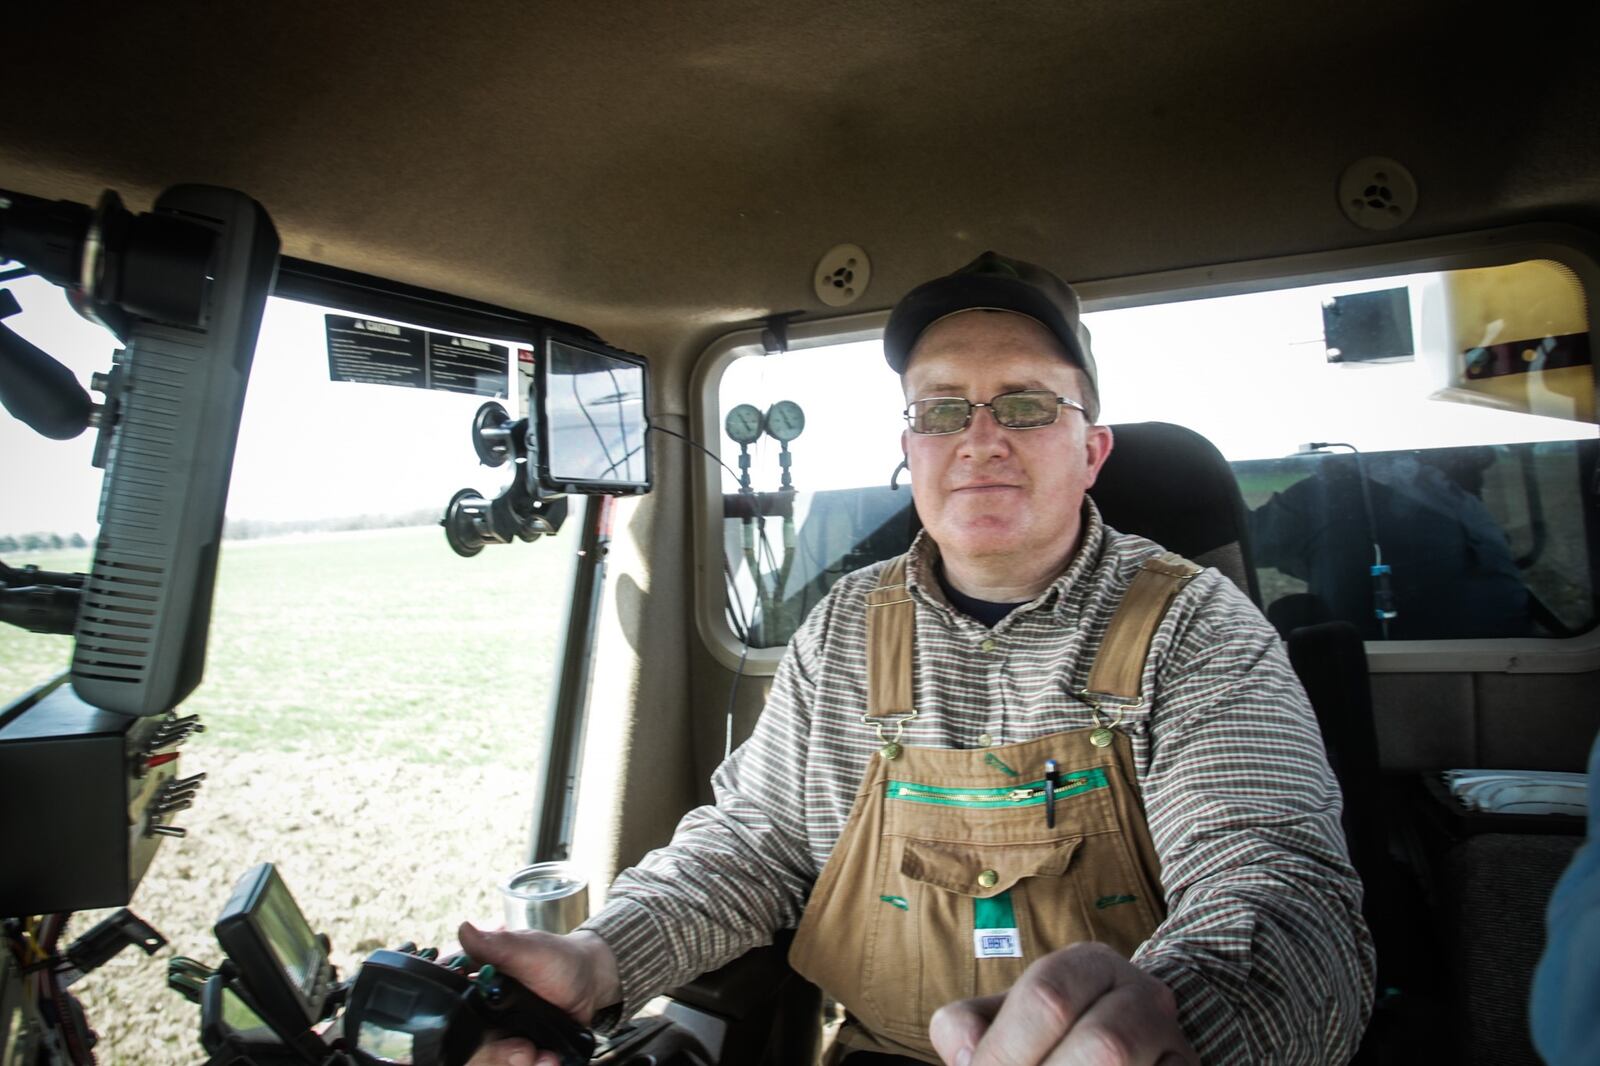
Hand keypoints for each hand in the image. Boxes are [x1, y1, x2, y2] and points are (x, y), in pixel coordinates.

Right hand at [459, 922, 619, 1065]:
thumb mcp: (529, 949)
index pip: (448, 1005)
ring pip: (491, 1057)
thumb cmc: (559, 958)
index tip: (482, 1030)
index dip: (455, 1024)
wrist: (591, 980)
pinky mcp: (520, 1046)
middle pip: (469, 1042)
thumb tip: (464, 929)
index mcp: (476, 982)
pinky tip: (548, 1058)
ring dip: (517, 1061)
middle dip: (496, 1052)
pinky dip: (534, 1064)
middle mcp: (482, 1009)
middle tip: (523, 1049)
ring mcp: (501, 1031)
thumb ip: (498, 945)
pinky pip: (517, 1063)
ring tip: (540, 1055)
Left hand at [929, 942, 1197, 1065]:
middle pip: (1104, 1045)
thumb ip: (967, 1026)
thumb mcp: (1002, 1016)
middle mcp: (1142, 995)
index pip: (1048, 999)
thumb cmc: (1047, 1033)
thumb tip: (969, 1060)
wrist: (1131, 1034)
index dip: (1007, 1051)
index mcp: (1087, 965)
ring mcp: (1174, 1042)